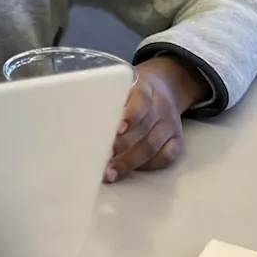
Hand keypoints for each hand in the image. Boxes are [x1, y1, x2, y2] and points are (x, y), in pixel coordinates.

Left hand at [105, 56, 207, 181]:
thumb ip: (108, 96)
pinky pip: (165, 157)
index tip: (117, 129)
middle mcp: (161, 107)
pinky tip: (130, 171)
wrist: (167, 87)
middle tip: (102, 159)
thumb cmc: (133, 89)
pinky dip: (147, 166)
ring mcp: (171, 125)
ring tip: (110, 173)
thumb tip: (79, 114)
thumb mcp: (123, 83)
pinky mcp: (177, 140)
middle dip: (123, 146)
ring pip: (152, 147)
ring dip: (130, 162)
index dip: (131, 116)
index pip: (141, 101)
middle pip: (144, 129)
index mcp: (146, 88)